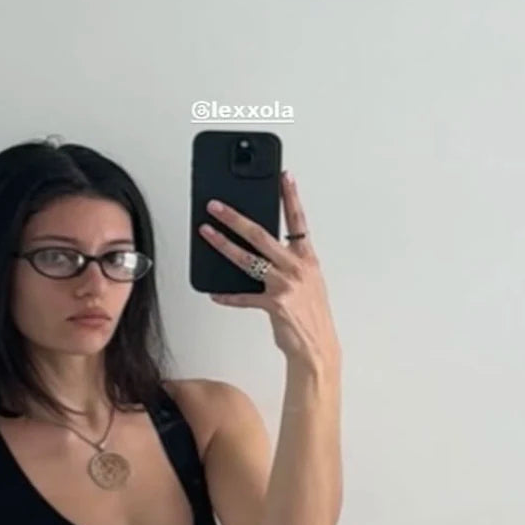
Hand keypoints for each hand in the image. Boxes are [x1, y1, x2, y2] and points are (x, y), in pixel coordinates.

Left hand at [197, 172, 340, 369]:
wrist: (317, 347)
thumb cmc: (311, 315)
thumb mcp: (308, 282)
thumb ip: (289, 263)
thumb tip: (263, 249)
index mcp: (308, 259)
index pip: (298, 221)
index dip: (291, 198)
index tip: (284, 176)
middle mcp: (297, 268)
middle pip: (261, 235)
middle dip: (235, 218)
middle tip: (217, 206)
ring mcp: (285, 285)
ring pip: (247, 259)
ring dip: (223, 245)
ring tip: (206, 233)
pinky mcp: (273, 305)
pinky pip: (243, 297)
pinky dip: (228, 296)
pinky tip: (215, 293)